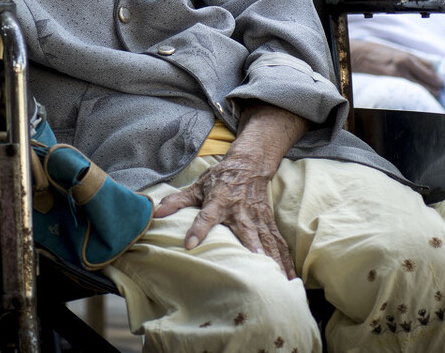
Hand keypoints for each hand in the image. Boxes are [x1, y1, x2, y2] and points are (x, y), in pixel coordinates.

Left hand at [153, 151, 295, 278]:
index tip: (190, 244)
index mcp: (219, 200)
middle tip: (256, 267)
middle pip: (245, 231)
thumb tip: (155, 212)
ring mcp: (256, 217)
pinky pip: (277, 242)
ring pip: (266, 240)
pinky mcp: (267, 222)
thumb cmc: (220, 179)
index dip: (198, 229)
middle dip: (252, 249)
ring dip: (272, 259)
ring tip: (276, 279)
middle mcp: (240, 210)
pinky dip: (285, 259)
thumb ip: (177, 201)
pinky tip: (289, 276)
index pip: (206, 215)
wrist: (248, 165)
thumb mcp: (197, 187)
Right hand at [350, 40, 443, 95]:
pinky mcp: (392, 80)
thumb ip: (410, 60)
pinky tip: (418, 97)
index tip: (439, 81)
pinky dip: (416, 93)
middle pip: (428, 76)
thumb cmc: (377, 53)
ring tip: (433, 96)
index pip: (430, 66)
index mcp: (408, 55)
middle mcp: (406, 62)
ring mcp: (399, 72)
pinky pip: (410, 88)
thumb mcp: (397, 52)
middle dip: (435, 85)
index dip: (435, 75)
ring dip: (429, 91)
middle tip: (439, 91)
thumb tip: (425, 69)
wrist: (360, 55)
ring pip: (421, 85)